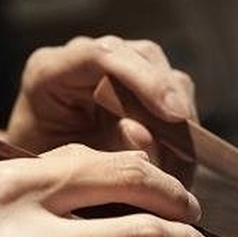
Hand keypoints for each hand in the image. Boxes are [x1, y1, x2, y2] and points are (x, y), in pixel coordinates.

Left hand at [6, 36, 196, 183]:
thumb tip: (145, 133)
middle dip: (170, 94)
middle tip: (187, 133)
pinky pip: (175, 93)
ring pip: (165, 73)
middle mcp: (85, 61)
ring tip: (184, 151)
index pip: (102, 55)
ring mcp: (116, 70)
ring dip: (181, 110)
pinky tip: (182, 149)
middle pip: (142, 57)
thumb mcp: (73, 168)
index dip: (144, 81)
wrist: (51, 180)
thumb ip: (106, 150)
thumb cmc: (52, 174)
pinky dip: (183, 122)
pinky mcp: (140, 86)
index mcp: (50, 72)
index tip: (173, 115)